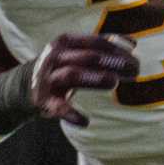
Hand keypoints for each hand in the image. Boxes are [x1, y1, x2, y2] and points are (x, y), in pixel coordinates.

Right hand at [26, 34, 140, 127]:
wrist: (28, 83)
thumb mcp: (78, 49)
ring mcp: (48, 78)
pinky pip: (57, 106)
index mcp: (65, 42)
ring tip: (114, 82)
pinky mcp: (43, 99)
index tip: (135, 58)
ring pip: (72, 75)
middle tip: (135, 70)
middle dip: (112, 62)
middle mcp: (55, 58)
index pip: (95, 42)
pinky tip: (85, 122)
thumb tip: (133, 43)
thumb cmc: (64, 63)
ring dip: (94, 78)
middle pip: (87, 57)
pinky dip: (70, 114)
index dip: (117, 50)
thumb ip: (104, 44)